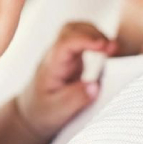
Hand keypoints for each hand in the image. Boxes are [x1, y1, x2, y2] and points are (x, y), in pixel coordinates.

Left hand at [16, 22, 118, 139]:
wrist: (29, 114)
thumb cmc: (42, 113)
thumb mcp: (57, 112)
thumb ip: (76, 99)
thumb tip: (95, 85)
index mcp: (51, 67)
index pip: (65, 43)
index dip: (85, 40)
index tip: (104, 46)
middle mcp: (55, 56)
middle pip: (70, 29)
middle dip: (94, 33)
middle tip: (113, 48)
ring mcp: (62, 56)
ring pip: (76, 31)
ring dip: (96, 34)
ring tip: (112, 49)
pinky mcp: (70, 59)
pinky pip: (82, 41)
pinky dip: (96, 41)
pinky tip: (107, 52)